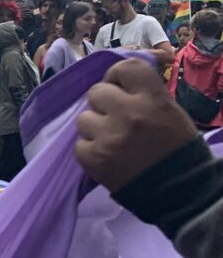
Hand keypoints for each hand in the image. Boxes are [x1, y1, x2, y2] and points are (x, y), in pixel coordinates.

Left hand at [75, 58, 199, 191]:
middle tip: (115, 116)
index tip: (119, 86)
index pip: (125, 67)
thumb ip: (144, 94)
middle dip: (104, 103)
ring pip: (83, 118)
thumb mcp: (170, 112)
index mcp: (152, 99)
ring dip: (94, 126)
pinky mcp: (93, 158)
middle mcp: (128, 113)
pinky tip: (106, 155)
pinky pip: (79, 143)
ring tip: (111, 138)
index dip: (117, 75)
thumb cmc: (176, 148)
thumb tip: (119, 83)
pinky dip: (89, 149)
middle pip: (96, 91)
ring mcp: (108, 136)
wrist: (177, 190)